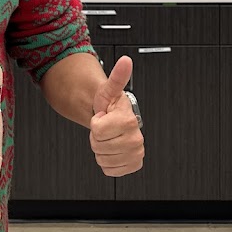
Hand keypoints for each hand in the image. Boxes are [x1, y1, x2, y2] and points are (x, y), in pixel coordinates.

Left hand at [90, 56, 144, 177]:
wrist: (115, 120)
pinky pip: (109, 170)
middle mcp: (136, 139)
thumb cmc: (110, 106)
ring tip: (109, 137)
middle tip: (105, 128)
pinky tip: (112, 149)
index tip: (104, 116)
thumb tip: (125, 61)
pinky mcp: (133, 165)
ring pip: (102, 159)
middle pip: (98, 146)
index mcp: (129, 120)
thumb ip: (117, 77)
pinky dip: (106, 162)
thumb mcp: (108, 90)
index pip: (97, 130)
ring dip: (101, 149)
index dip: (95, 122)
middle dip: (97, 137)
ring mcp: (136, 154)